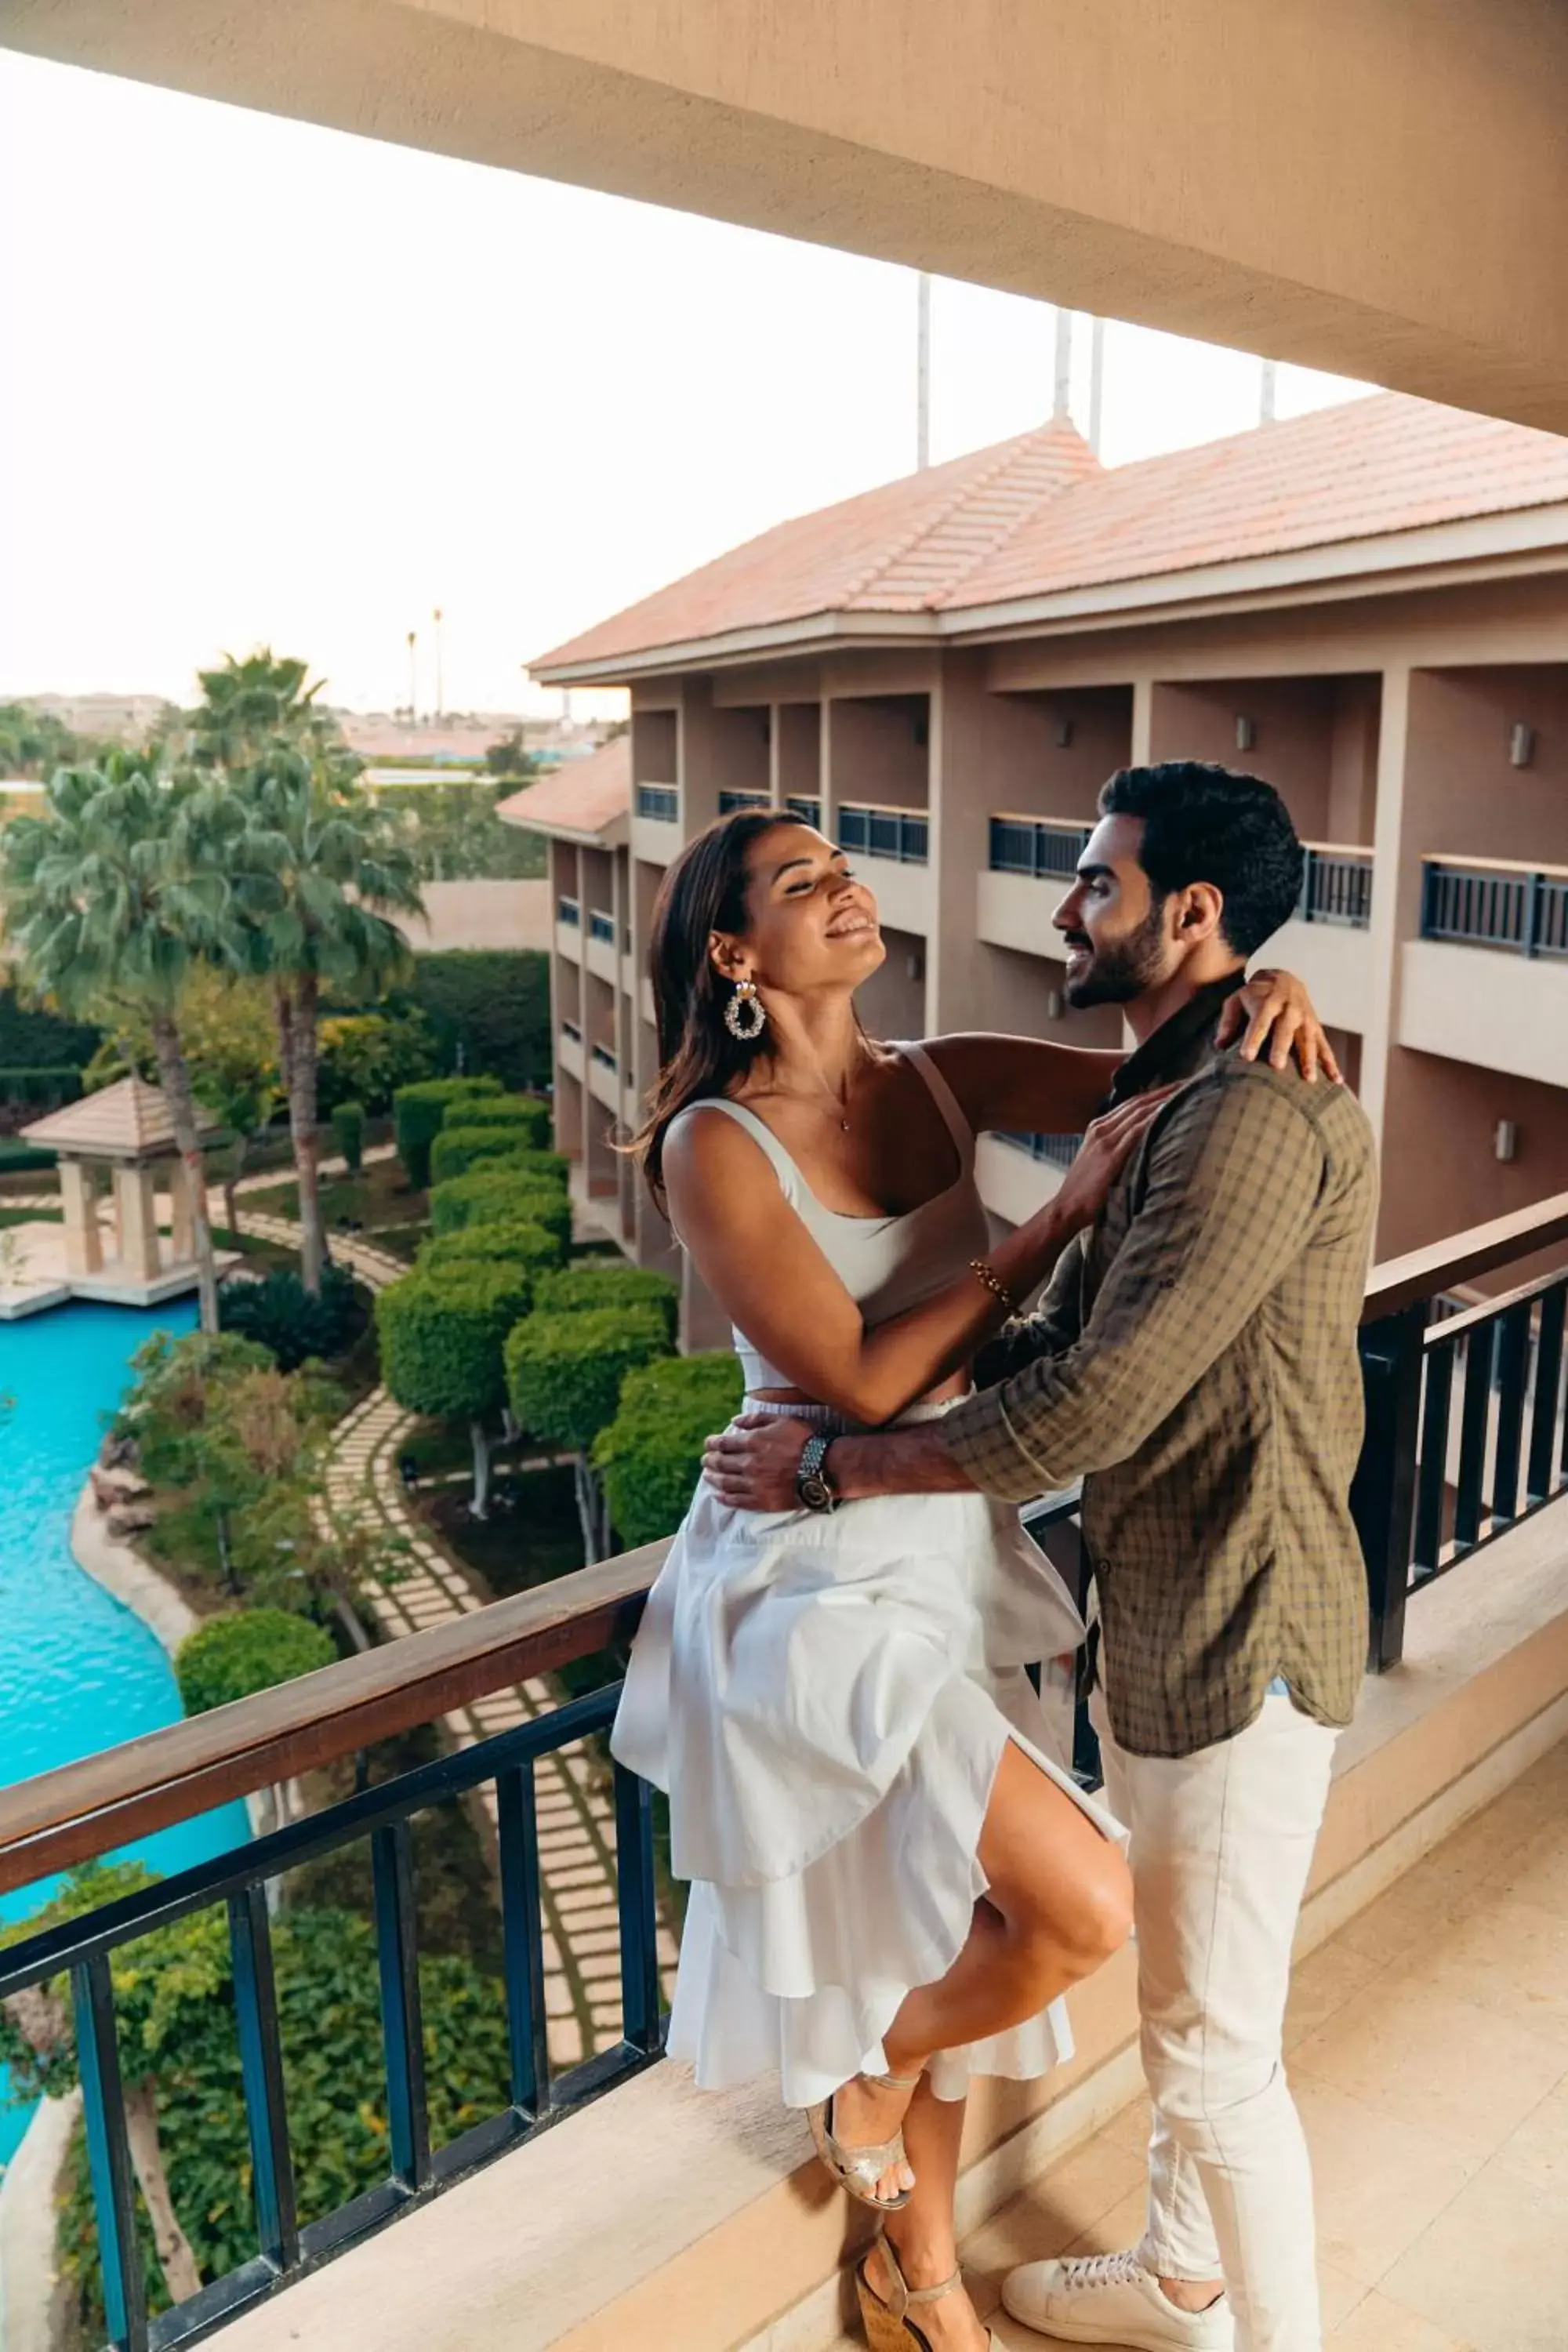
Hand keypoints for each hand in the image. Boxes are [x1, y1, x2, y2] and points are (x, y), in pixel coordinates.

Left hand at [702, 1413, 813, 1511]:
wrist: (823, 1467)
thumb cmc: (805, 1440)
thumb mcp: (782, 1420)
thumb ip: (756, 1419)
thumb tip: (734, 1420)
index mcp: (752, 1442)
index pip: (723, 1443)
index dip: (713, 1443)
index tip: (708, 1444)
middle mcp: (748, 1464)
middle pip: (721, 1463)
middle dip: (710, 1460)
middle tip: (705, 1460)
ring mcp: (754, 1484)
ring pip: (725, 1482)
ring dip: (713, 1478)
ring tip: (707, 1476)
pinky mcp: (761, 1501)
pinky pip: (737, 1501)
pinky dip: (724, 1498)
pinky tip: (718, 1495)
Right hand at [1050, 1086, 1177, 1236]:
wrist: (1066, 1209)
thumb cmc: (1086, 1191)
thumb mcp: (1099, 1160)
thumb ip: (1118, 1148)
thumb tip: (1145, 1144)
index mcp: (1098, 1127)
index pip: (1132, 1103)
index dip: (1155, 1092)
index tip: (1177, 1085)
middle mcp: (1101, 1128)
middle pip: (1138, 1102)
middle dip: (1165, 1090)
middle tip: (1189, 1081)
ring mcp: (1105, 1140)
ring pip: (1139, 1112)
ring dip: (1164, 1099)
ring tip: (1187, 1090)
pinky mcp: (1111, 1155)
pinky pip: (1136, 1130)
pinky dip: (1153, 1118)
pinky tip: (1170, 1110)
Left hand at [1218, 969, 1341, 1082]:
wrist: (1284, 978)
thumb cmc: (1255, 995)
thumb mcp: (1237, 1000)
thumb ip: (1228, 1021)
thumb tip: (1219, 1045)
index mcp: (1267, 1002)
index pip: (1259, 1022)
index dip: (1253, 1038)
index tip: (1246, 1056)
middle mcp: (1289, 1009)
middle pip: (1285, 1030)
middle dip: (1282, 1047)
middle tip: (1277, 1066)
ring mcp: (1305, 1019)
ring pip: (1308, 1039)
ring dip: (1309, 1059)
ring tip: (1309, 1079)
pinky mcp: (1316, 1027)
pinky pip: (1325, 1046)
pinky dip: (1331, 1063)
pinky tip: (1336, 1080)